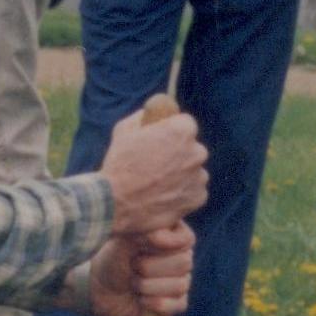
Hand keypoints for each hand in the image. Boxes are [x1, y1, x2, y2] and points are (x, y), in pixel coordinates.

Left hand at [78, 222, 194, 315]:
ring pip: (180, 286)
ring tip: (133, 283)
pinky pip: (178, 305)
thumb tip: (160, 236)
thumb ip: (142, 234)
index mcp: (172, 236)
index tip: (140, 248)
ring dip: (148, 287)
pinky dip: (154, 304)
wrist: (101, 290)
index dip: (165, 245)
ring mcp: (180, 280)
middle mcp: (180, 257)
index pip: (187, 239)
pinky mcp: (176, 303)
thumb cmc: (112, 260)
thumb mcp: (122, 243)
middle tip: (133, 267)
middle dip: (150, 268)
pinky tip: (141, 300)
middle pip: (184, 263)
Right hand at [97, 105, 207, 231]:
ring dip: (182, 174)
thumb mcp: (124, 129)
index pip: (186, 124)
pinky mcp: (198, 197)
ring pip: (194, 170)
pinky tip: (164, 195)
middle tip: (158, 163)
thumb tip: (150, 113)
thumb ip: (143, 116)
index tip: (163, 139)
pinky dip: (183, 192)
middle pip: (192, 148)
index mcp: (182, 130)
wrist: (116, 202)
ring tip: (158, 182)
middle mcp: (197, 152)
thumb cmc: (119, 164)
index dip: (173, 131)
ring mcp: (199, 176)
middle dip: (179, 153)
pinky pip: (194, 190)